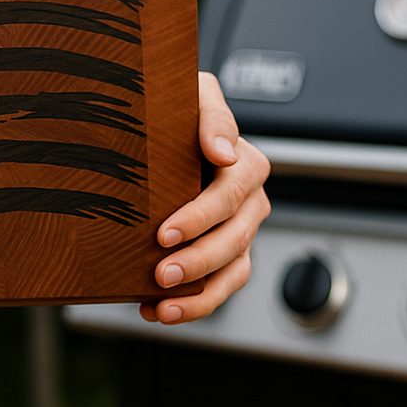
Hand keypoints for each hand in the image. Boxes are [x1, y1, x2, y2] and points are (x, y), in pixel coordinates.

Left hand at [139, 72, 270, 323]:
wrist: (162, 135)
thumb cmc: (177, 111)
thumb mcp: (193, 95)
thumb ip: (210, 113)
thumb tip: (221, 150)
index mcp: (245, 164)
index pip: (230, 193)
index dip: (200, 216)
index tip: (164, 232)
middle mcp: (249, 202)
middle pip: (233, 238)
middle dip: (197, 260)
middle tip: (160, 272)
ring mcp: (239, 232)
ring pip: (232, 270)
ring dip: (199, 293)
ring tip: (162, 305)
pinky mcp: (225, 257)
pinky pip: (219, 288)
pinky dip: (193, 305)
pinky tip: (157, 311)